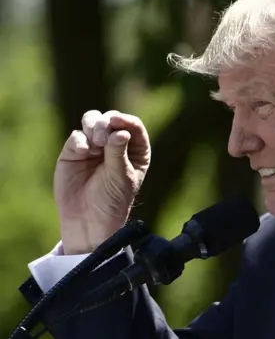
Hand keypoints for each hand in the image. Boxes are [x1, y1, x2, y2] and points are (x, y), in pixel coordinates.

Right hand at [54, 110, 150, 253]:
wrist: (87, 219)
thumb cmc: (112, 200)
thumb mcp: (121, 176)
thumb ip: (118, 152)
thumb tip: (120, 131)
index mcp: (135, 150)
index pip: (134, 126)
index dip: (126, 120)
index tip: (117, 121)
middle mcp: (115, 144)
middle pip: (111, 119)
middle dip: (106, 123)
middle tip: (102, 139)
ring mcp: (94, 146)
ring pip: (93, 120)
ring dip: (94, 126)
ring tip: (96, 143)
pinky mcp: (74, 152)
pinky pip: (77, 136)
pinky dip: (80, 140)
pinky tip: (84, 152)